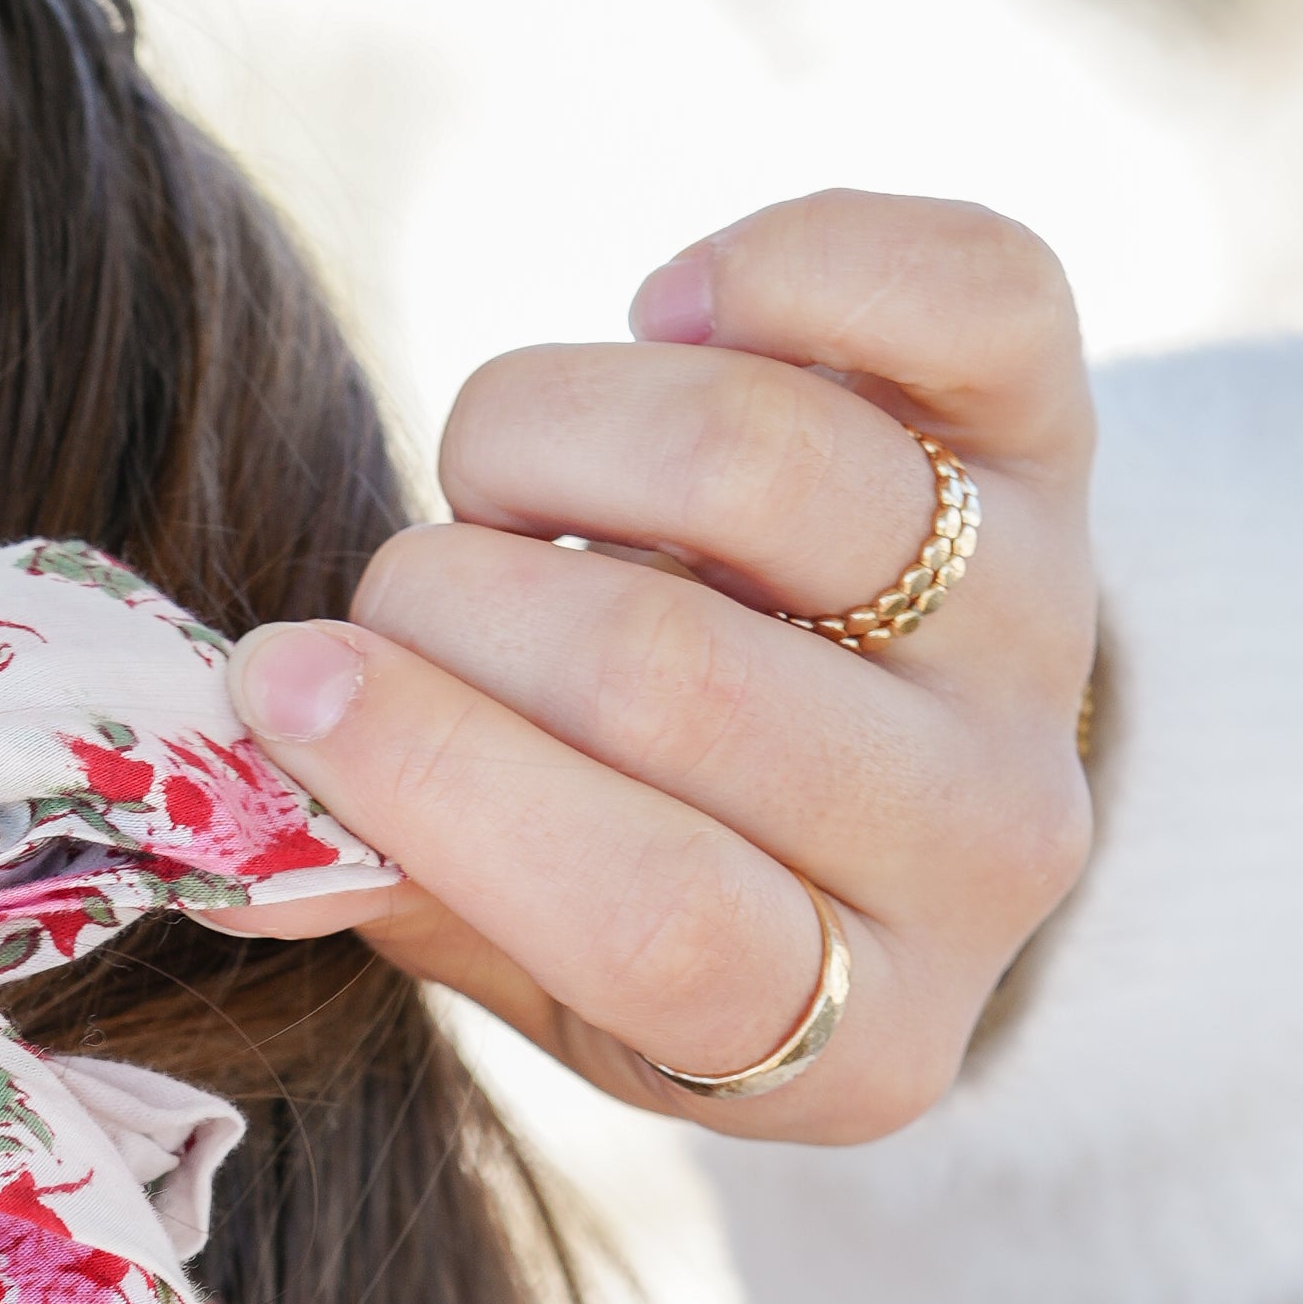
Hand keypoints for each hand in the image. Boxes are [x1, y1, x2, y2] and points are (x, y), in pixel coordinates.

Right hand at [225, 191, 1095, 1141]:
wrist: (882, 782)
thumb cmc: (664, 883)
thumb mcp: (539, 970)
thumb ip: (407, 897)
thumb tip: (244, 830)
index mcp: (855, 1036)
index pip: (654, 916)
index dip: (438, 782)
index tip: (282, 679)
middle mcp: (984, 840)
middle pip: (677, 679)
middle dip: (454, 606)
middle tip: (387, 600)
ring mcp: (1037, 632)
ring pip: (772, 467)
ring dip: (560, 436)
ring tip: (507, 486)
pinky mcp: (1058, 441)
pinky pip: (969, 289)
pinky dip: (782, 267)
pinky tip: (674, 320)